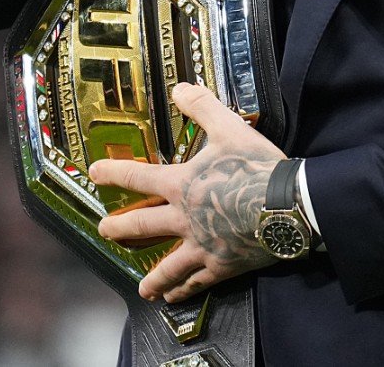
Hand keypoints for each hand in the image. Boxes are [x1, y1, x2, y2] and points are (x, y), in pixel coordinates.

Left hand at [89, 81, 287, 302]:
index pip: (137, 177)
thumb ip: (202, 108)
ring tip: (142, 288)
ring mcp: (202, 245)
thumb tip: (179, 88)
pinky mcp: (222, 265)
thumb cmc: (258, 166)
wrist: (289, 205)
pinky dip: (185, 290)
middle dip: (119, 228)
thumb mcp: (230, 128)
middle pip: (142, 226)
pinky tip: (176, 297)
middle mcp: (184, 218)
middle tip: (104, 231)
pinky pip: (198, 281)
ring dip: (152, 277)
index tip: (94, 174)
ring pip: (168, 266)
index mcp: (181, 184)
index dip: (113, 173)